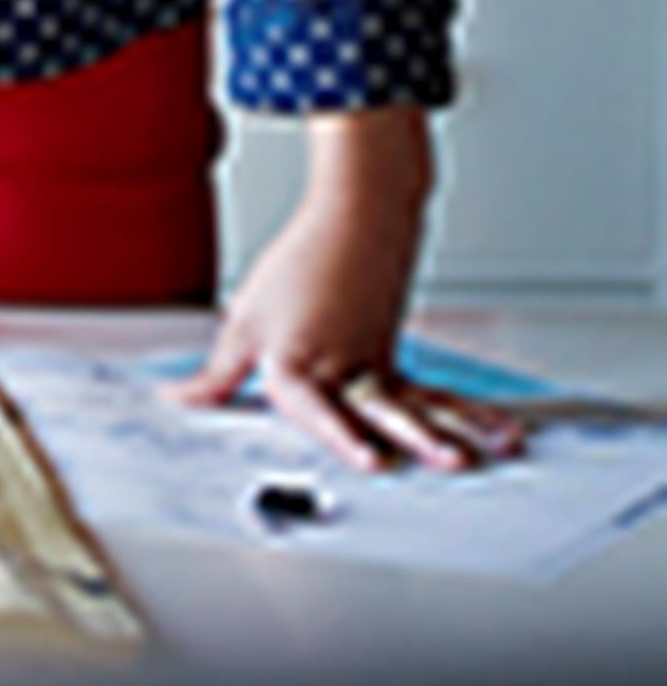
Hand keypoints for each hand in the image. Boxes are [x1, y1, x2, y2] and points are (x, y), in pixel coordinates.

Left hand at [171, 108, 521, 472]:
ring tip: (483, 454)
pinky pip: (436, 396)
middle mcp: (343, 370)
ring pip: (417, 404)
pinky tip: (503, 434)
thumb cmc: (297, 272)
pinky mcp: (400, 366)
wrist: (354, 224)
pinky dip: (471, 416)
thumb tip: (182, 402)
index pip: (315, 403)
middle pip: (377, 406)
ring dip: (454, 430)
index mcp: (298, 363)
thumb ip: (217, 375)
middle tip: (442, 461)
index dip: (340, 432)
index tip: (370, 458)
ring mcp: (378, 368)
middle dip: (410, 438)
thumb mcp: (243, 323)